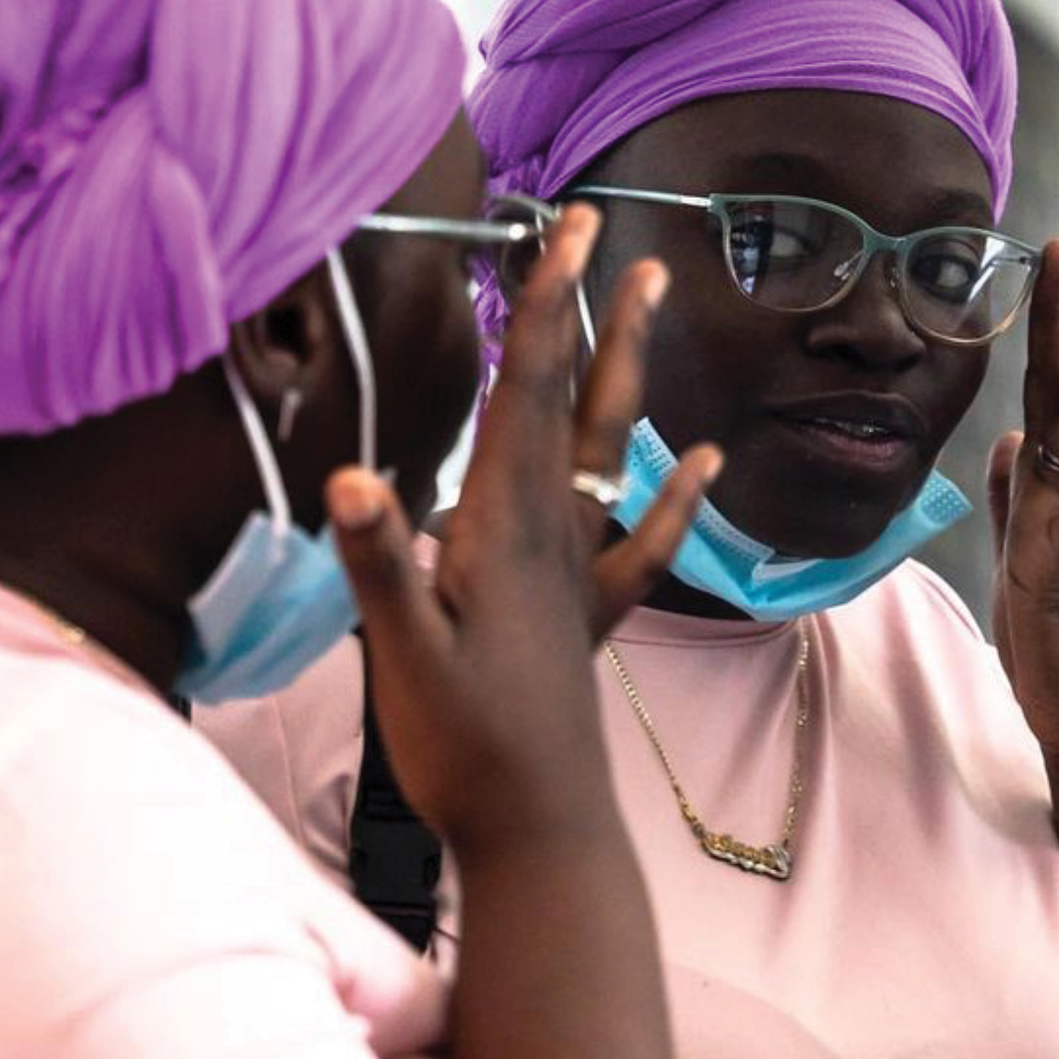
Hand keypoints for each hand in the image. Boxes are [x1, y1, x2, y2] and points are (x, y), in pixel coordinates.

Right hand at [325, 205, 720, 847]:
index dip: (543, 306)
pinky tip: (707, 458)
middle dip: (586, 307)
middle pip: (574, 397)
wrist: (536, 830)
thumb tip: (352, 474)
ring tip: (652, 300)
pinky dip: (674, 495)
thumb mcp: (402, 654)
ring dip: (629, 369)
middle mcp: (550, 531)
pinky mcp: (587, 616)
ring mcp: (577, 572)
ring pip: (610, 447)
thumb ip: (380, 564)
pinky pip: (640, 540)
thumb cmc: (463, 745)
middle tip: (606, 228)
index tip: (565, 229)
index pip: (528, 392)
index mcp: (503, 525)